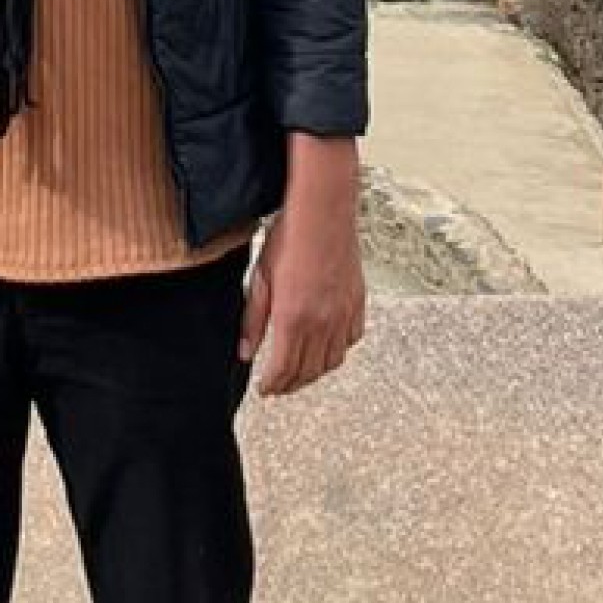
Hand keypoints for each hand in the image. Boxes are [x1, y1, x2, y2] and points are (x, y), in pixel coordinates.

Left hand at [239, 135, 365, 397]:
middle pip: (308, 372)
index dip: (272, 385)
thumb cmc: (289, 238)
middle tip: (278, 387)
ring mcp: (343, 314)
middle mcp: (322, 322)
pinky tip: (326, 348)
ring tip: (300, 373)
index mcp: (293, 319)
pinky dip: (337, 351)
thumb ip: (253, 321)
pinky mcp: (357, 303)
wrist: (323, 212)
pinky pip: (350, 340)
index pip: (283, 370)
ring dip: (314, 373)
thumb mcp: (260, 279)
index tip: (265, 390)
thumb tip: (245, 352)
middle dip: (291, 385)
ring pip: (331, 362)